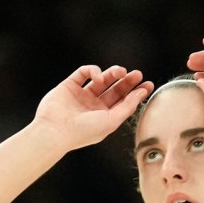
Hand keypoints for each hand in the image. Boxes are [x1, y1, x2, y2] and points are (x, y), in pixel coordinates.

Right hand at [33, 65, 151, 150]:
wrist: (56, 131)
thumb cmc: (83, 131)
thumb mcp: (111, 121)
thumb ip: (127, 107)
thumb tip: (141, 93)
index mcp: (104, 117)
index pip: (123, 102)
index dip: (136, 92)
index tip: (147, 84)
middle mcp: (93, 106)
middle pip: (115, 89)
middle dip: (127, 81)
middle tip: (137, 74)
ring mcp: (81, 95)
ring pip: (101, 79)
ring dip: (112, 73)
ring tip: (120, 72)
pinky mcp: (69, 85)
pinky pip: (84, 72)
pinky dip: (93, 71)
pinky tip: (98, 77)